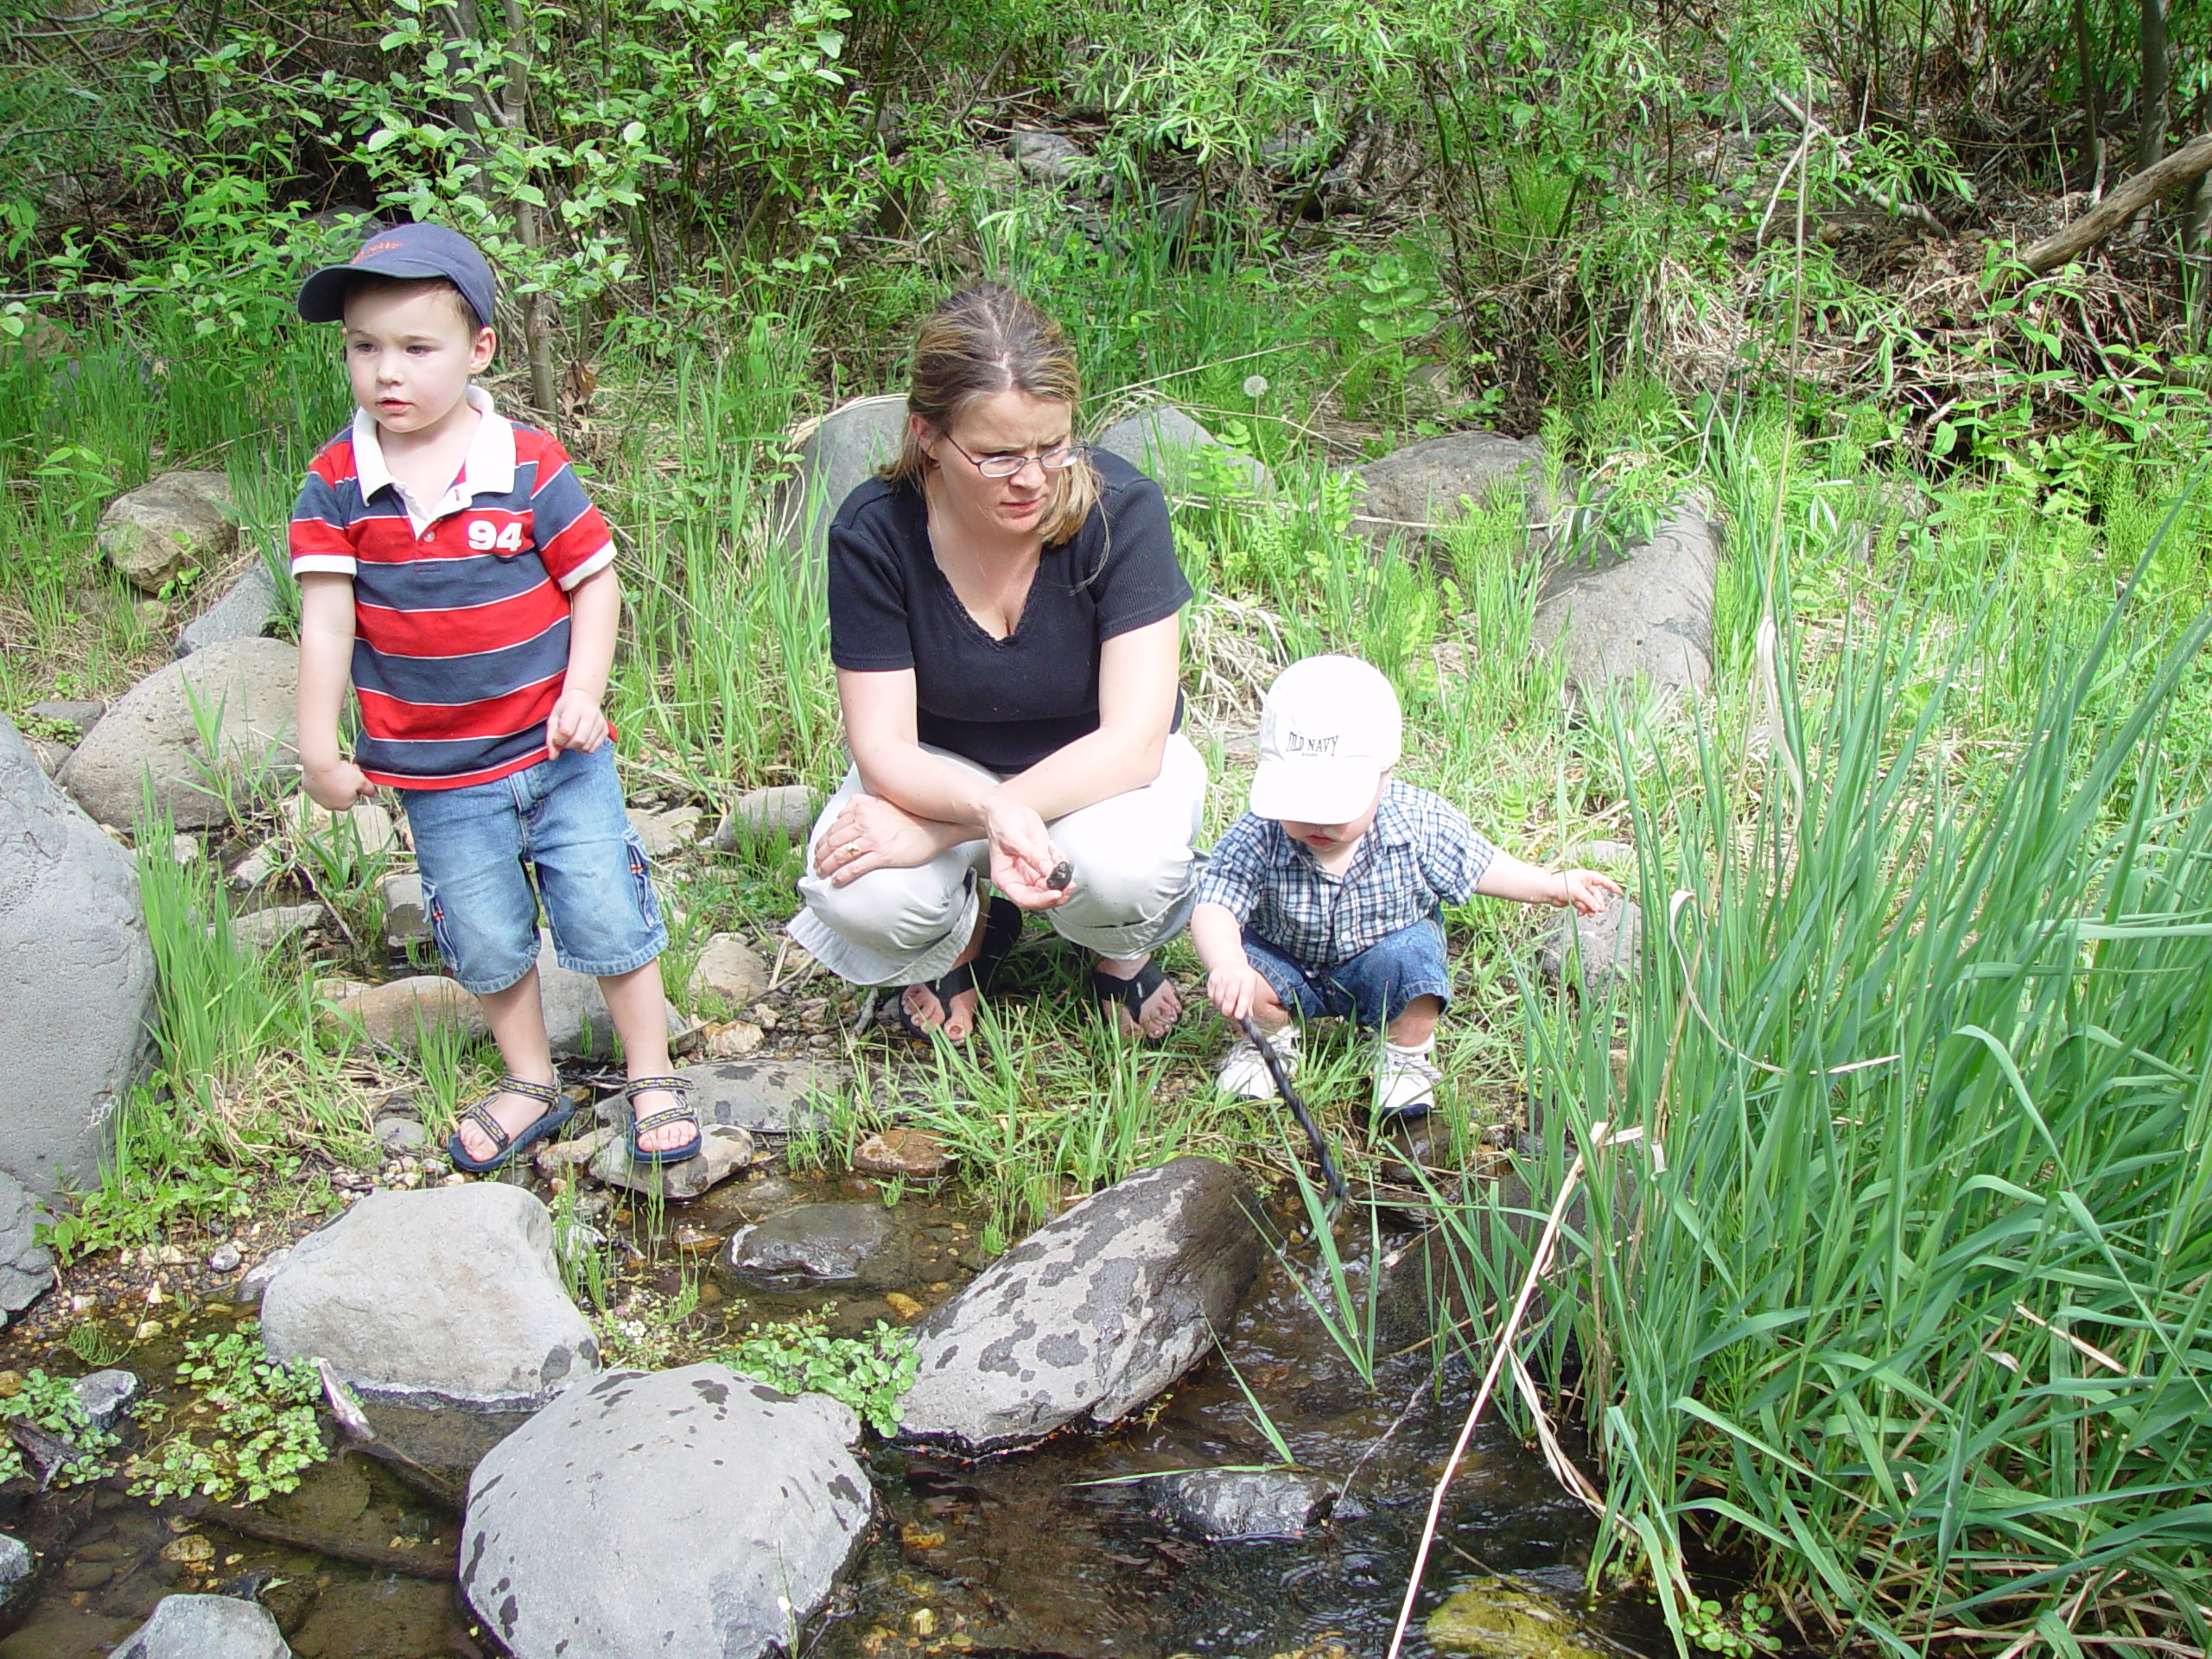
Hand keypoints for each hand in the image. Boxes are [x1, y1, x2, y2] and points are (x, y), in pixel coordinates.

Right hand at [303, 757, 373, 812]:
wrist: (320, 765)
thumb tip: (375, 794)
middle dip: (346, 782)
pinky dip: (321, 776)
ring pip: (329, 787)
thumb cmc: (342, 775)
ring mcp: (317, 798)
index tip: (356, 776)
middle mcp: (329, 805)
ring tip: (336, 768)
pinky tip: (324, 769)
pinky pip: (317, 783)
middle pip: (341, 792)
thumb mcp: (361, 781)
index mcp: (344, 806)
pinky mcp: (307, 788)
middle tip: (348, 770)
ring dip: (334, 779)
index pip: (354, 796)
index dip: (356, 785)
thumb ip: (369, 789)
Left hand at [546, 692, 607, 753]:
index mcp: (575, 708)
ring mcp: (600, 722)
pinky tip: (581, 742)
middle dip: (568, 745)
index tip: (557, 735)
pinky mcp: (605, 730)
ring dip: (576, 748)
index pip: (567, 731)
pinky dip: (585, 749)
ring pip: (587, 747)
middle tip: (564, 740)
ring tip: (572, 739)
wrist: (584, 697)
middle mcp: (591, 714)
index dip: (559, 739)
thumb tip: (552, 757)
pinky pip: (594, 748)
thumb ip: (550, 738)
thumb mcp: (553, 718)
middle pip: (579, 741)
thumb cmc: (565, 708)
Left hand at [812, 793, 952, 884]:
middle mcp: (864, 824)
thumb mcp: (881, 801)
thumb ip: (859, 803)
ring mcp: (872, 840)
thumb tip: (842, 813)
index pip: (833, 828)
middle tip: (816, 865)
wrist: (935, 824)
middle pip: (832, 843)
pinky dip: (842, 876)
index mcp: (861, 810)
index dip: (822, 841)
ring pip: (840, 855)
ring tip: (822, 874)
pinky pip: (855, 868)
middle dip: (820, 856)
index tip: (818, 850)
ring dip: (827, 867)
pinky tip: (836, 882)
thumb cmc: (911, 814)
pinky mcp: (882, 855)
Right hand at [982, 797, 1067, 910]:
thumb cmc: (1000, 823)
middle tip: (1068, 884)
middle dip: (1057, 892)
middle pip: (1041, 897)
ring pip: (1052, 886)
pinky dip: (1061, 862)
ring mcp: (1032, 871)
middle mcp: (1019, 878)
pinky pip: (1057, 870)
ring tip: (1056, 855)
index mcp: (1006, 878)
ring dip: (1061, 876)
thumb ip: (1031, 855)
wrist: (1006, 810)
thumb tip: (1046, 869)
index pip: (1024, 898)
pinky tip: (1053, 848)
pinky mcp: (1043, 862)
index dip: (1041, 900)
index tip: (1055, 893)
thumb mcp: (1013, 837)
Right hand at [1207, 960, 1268, 1022]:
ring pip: (1219, 999)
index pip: (1244, 994)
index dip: (1241, 1007)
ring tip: (1225, 1005)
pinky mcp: (1212, 980)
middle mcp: (1234, 976)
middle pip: (1229, 997)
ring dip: (1221, 1006)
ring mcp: (1221, 977)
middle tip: (1228, 1014)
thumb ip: (1248, 1003)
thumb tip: (1248, 1018)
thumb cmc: (1242, 980)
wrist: (1228, 964)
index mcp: (1247, 978)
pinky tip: (1220, 998)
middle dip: (1228, 1010)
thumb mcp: (1250, 987)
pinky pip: (1211, 997)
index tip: (1238, 1017)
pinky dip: (1215, 1002)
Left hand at [1558, 868, 1623, 915]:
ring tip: (1589, 914)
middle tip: (1599, 910)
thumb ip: (1589, 900)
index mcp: (1586, 877)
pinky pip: (1583, 906)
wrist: (1547, 891)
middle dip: (1597, 903)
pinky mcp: (1575, 900)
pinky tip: (1580, 913)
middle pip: (1596, 895)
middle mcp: (1584, 884)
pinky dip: (1583, 910)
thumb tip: (1598, 908)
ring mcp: (1580, 892)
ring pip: (1590, 902)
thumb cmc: (1561, 885)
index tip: (1619, 891)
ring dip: (1590, 908)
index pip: (1602, 880)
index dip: (1611, 885)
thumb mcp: (1578, 891)